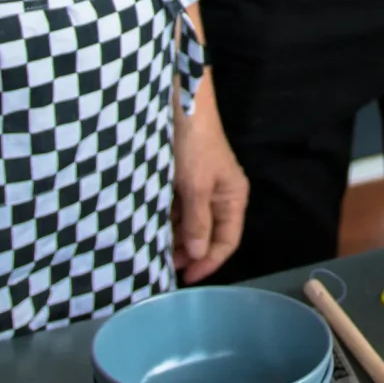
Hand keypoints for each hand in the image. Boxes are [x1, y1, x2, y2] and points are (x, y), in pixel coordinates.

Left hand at [172, 73, 247, 280]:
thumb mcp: (195, 186)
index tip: (186, 278)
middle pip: (208, 235)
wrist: (181, 104)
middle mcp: (220, 196)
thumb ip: (196, 222)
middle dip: (190, 253)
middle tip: (164, 267)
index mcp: (232, 197)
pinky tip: (150, 229)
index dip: (209, 262)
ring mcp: (201, 188)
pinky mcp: (184, 180)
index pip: (227, 241)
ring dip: (175, 238)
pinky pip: (178, 210)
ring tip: (154, 251)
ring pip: (191, 224)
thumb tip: (198, 255)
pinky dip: (167, 222)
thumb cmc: (194, 145)